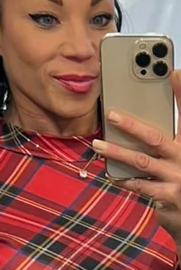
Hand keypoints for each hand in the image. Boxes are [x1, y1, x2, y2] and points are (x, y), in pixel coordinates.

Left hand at [93, 69, 180, 247]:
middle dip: (133, 124)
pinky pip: (140, 186)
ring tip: (97, 144)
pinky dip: (123, 179)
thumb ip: (167, 141)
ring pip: (142, 161)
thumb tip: (138, 125)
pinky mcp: (169, 197)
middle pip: (157, 136)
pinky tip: (108, 174)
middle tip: (112, 113)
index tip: (173, 71)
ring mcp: (178, 178)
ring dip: (117, 152)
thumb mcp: (180, 157)